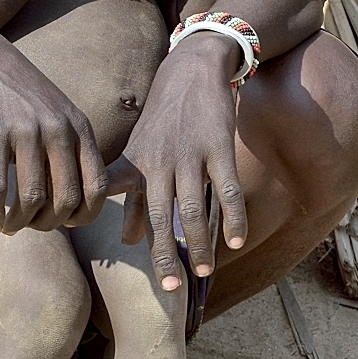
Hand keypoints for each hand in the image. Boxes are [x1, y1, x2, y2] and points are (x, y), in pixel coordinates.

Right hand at [0, 15, 108, 233]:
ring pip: (31, 198)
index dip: (85, 215)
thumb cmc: (21, 94)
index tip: (67, 223)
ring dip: (20, 222)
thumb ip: (72, 150)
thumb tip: (76, 203)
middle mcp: (57, 129)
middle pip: (65, 199)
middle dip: (50, 224)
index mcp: (79, 128)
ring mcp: (25, 130)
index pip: (98, 187)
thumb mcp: (58, 114)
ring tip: (10, 227)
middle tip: (34, 226)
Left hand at [116, 35, 247, 285]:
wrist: (191, 71)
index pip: (127, 208)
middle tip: (170, 288)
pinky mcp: (218, 147)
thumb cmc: (161, 119)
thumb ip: (130, 195)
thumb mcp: (137, 152)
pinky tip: (236, 241)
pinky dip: (232, 216)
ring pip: (191, 207)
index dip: (129, 238)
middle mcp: (158, 162)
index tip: (121, 258)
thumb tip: (125, 239)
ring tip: (205, 272)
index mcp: (135, 164)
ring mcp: (188, 155)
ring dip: (199, 243)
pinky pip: (225, 189)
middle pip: (158, 215)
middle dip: (163, 253)